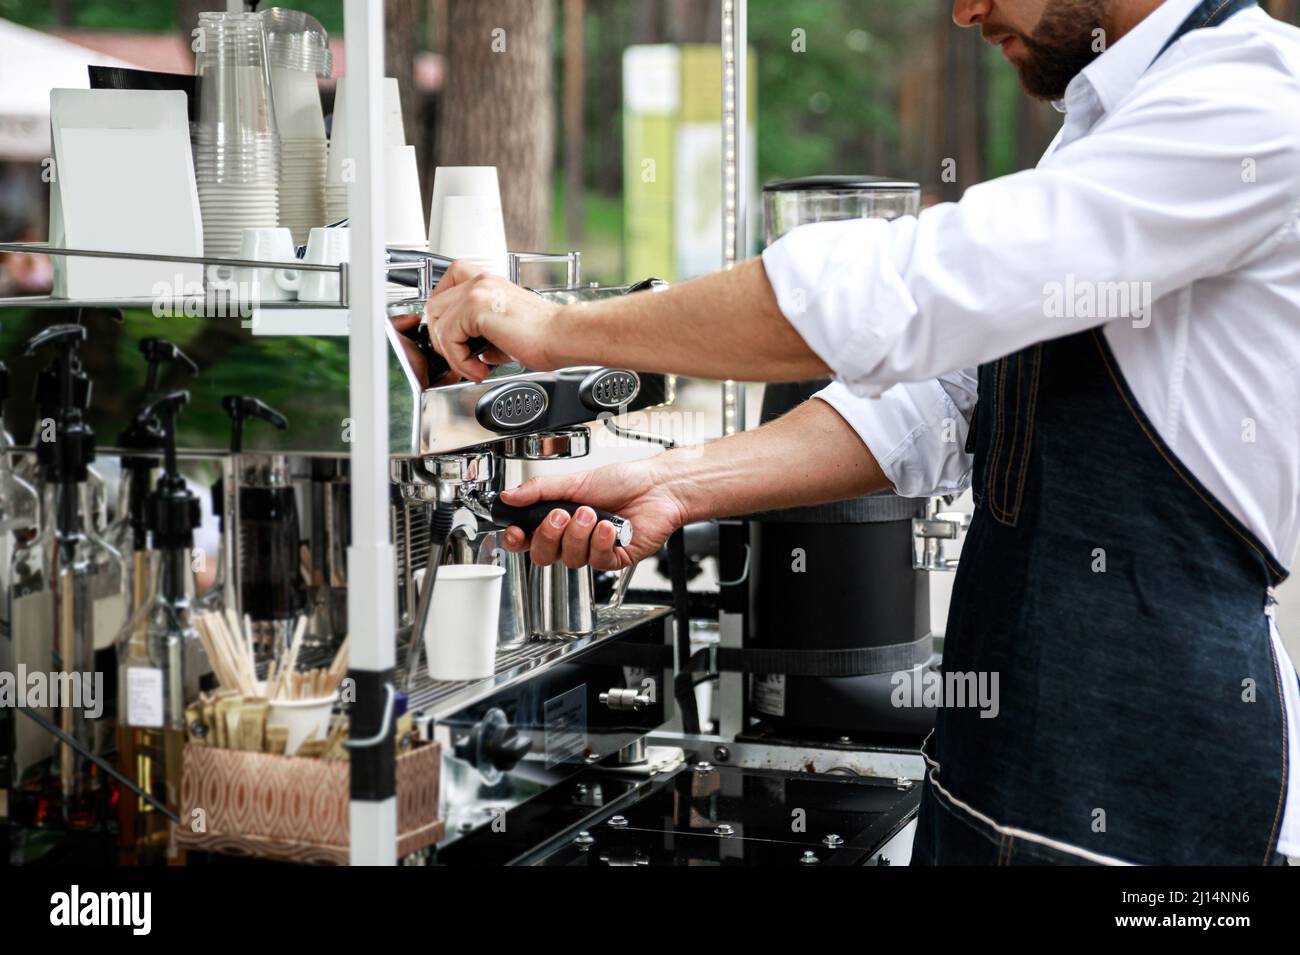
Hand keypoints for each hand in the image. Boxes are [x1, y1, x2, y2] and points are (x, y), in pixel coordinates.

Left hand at [422, 259, 560, 380]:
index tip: (451, 340)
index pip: (445, 289)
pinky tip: (480, 369)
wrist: (563, 335)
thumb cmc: (546, 334)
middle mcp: (479, 281)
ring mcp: (476, 291)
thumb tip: (472, 351)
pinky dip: (459, 360)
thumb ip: (483, 334)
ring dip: (450, 353)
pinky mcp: (475, 307)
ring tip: (473, 367)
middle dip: (441, 338)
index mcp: (487, 282)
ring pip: (436, 322)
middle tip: (460, 358)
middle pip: (434, 306)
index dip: (442, 317)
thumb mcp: (505, 330)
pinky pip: (448, 337)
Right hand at [500, 457, 688, 569]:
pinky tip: (609, 526)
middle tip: (562, 515)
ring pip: (571, 558)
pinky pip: (597, 561)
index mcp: (560, 519)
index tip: (516, 532)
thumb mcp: (574, 481)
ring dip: (580, 534)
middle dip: (550, 535)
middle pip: (544, 555)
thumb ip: (539, 490)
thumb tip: (510, 496)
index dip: (518, 541)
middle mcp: (574, 538)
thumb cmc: (622, 482)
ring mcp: (593, 550)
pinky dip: (601, 541)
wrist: (657, 487)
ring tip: (593, 514)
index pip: (529, 540)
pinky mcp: (614, 559)